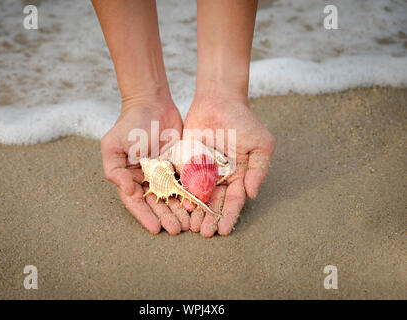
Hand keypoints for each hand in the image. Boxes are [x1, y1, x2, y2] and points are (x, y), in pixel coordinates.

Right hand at [101, 101, 189, 234]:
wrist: (153, 103)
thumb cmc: (130, 123)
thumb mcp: (113, 145)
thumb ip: (114, 170)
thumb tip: (128, 191)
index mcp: (129, 177)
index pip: (137, 202)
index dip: (145, 217)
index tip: (155, 229)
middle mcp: (147, 178)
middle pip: (157, 204)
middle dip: (166, 218)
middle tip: (177, 230)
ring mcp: (165, 173)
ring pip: (173, 197)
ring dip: (179, 212)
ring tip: (188, 224)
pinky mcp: (180, 164)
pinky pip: (186, 183)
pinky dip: (190, 195)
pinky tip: (197, 205)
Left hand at [183, 96, 274, 236]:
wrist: (218, 100)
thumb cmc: (243, 121)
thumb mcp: (261, 144)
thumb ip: (259, 169)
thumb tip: (251, 194)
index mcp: (238, 175)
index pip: (234, 200)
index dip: (229, 216)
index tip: (224, 230)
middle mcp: (220, 177)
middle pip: (214, 203)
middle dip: (210, 219)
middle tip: (204, 234)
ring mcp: (202, 171)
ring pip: (198, 196)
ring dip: (196, 212)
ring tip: (192, 227)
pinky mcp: (187, 162)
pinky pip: (184, 181)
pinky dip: (182, 194)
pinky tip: (180, 206)